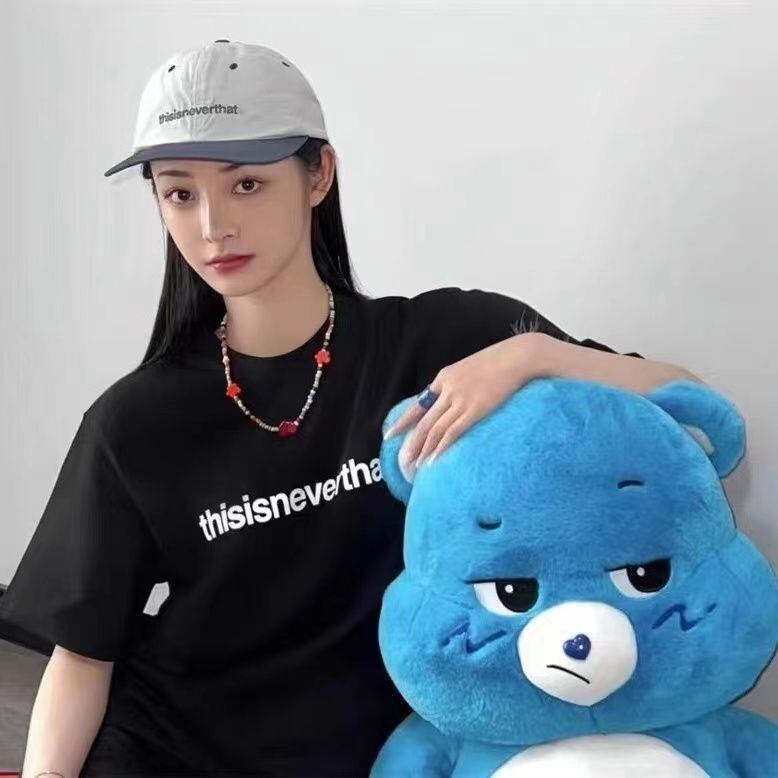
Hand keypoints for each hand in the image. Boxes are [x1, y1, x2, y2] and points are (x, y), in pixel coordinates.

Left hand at [384, 334, 542, 466]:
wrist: (517, 356)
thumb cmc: (498, 361)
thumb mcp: (469, 369)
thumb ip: (456, 384)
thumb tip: (450, 401)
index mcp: (443, 377)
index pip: (418, 404)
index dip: (403, 421)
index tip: (390, 435)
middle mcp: (447, 389)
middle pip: (423, 421)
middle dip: (411, 442)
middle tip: (403, 460)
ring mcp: (461, 399)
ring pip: (435, 429)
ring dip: (424, 449)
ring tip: (416, 464)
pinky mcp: (476, 409)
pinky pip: (453, 431)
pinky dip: (441, 446)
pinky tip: (434, 459)